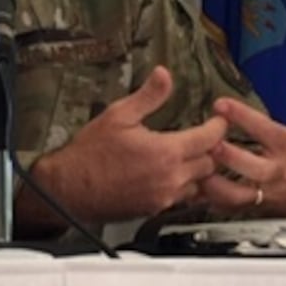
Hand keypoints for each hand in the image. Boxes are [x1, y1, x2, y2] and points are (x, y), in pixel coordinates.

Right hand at [19, 66, 226, 225]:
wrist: (66, 191)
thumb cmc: (89, 154)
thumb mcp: (118, 115)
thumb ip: (148, 96)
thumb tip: (164, 75)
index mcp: (166, 152)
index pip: (210, 139)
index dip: (219, 127)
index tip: (218, 120)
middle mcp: (170, 178)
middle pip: (210, 163)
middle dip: (211, 149)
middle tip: (204, 137)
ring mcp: (164, 197)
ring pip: (200, 185)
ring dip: (199, 171)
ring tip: (191, 157)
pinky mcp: (155, 210)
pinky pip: (182, 199)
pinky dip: (185, 187)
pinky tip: (173, 175)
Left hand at [201, 74, 285, 214]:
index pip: (265, 130)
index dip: (242, 116)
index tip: (221, 104)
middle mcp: (274, 171)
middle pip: (248, 166)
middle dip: (227, 154)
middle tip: (206, 140)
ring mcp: (262, 192)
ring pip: (235, 193)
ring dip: (214, 182)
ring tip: (196, 166)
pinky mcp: (251, 208)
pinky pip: (227, 208)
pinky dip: (210, 200)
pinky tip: (194, 189)